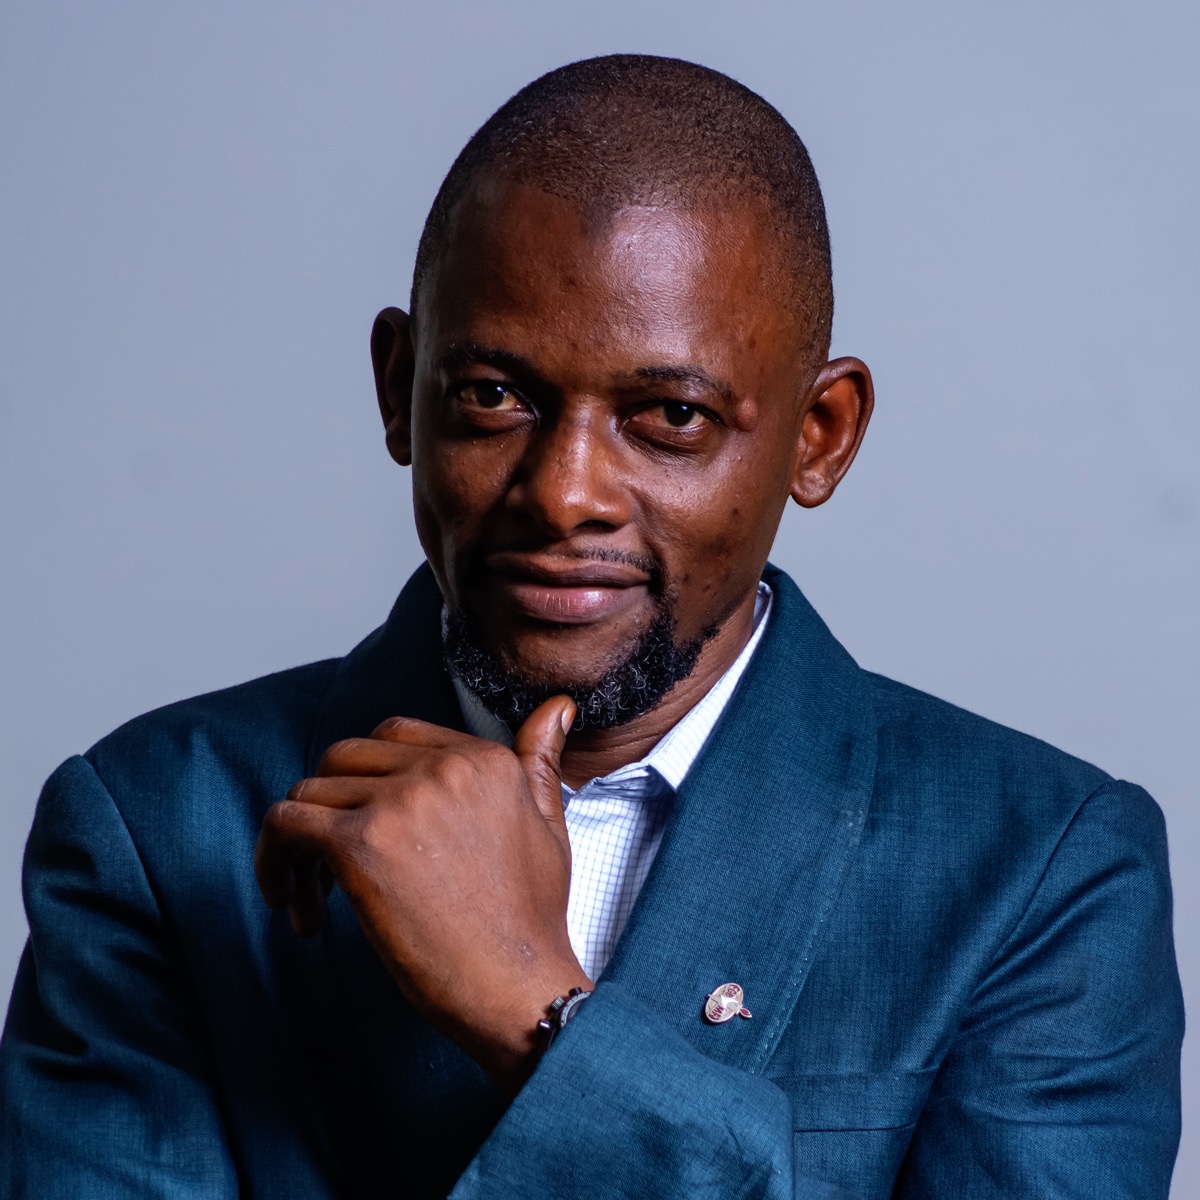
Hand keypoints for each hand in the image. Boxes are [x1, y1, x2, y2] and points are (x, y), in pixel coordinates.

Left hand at [254, 695, 592, 1091]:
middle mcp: (441, 768)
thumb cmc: (530, 919)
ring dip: (299, 843)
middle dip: (331, 806)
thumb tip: (557, 706)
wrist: (519, 986)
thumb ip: (541, 761)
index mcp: (483, 759)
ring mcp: (398, 802)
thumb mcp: (549, 825)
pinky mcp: (359, 845)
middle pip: (346, 756)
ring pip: (310, 791)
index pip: (396, 737)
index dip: (372, 782)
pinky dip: (273, 860)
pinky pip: (284, 824)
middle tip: (333, 868)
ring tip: (316, 897)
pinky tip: (293, 903)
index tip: (374, 832)